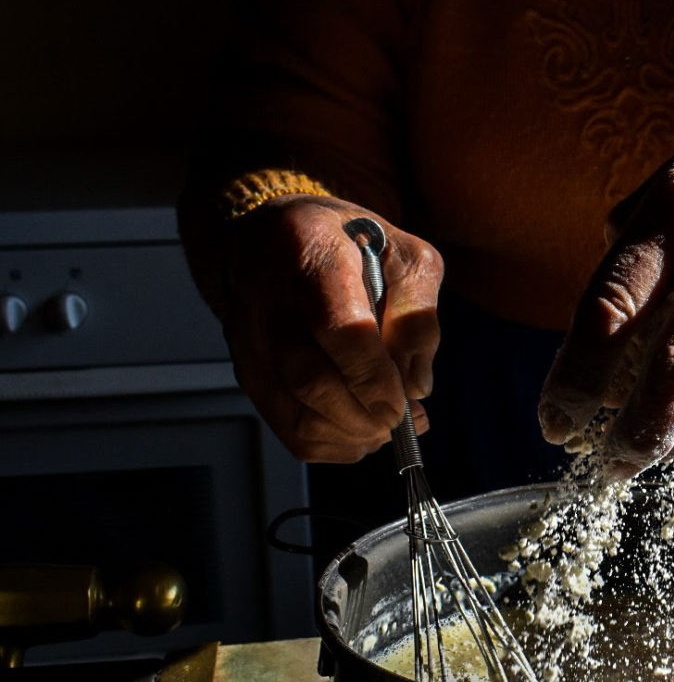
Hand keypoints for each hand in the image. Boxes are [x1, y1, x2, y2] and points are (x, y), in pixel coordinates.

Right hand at [221, 196, 442, 461]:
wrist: (275, 237)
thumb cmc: (350, 245)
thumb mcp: (405, 256)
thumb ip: (418, 316)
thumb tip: (416, 385)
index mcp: (312, 253)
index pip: (337, 328)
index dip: (372, 377)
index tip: (402, 403)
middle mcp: (267, 297)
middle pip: (310, 379)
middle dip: (364, 415)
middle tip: (398, 420)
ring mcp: (248, 338)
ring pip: (294, 413)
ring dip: (350, 435)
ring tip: (384, 426)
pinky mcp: (246, 370)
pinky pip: (285, 427)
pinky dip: (330, 444)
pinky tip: (359, 433)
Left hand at [537, 89, 673, 478]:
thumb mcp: (658, 196)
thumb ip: (621, 263)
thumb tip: (584, 349)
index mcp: (672, 219)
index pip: (615, 303)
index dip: (579, 371)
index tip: (554, 417)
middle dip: (635, 421)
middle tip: (597, 460)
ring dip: (666, 436)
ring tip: (624, 466)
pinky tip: (665, 439)